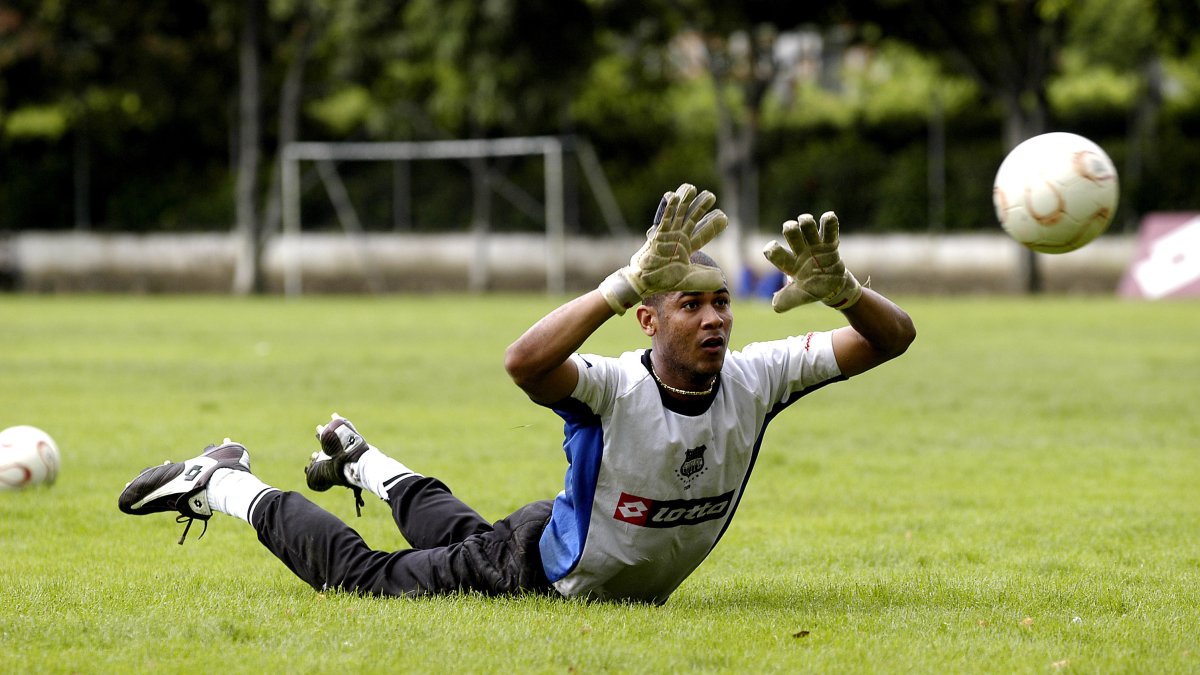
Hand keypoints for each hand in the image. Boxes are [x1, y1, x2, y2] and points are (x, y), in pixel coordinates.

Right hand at [599, 183, 727, 313]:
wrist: (645, 282)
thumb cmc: (664, 280)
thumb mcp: (688, 280)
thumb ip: (704, 279)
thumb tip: (721, 279)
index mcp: (687, 247)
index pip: (703, 234)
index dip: (713, 226)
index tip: (724, 218)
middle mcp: (679, 238)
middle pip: (692, 219)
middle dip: (701, 207)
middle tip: (710, 196)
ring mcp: (668, 235)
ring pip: (678, 214)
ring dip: (685, 201)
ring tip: (692, 188)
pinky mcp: (657, 235)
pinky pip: (664, 219)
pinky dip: (668, 209)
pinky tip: (674, 196)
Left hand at [763, 211, 861, 311]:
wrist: (833, 288)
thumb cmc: (813, 290)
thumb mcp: (801, 297)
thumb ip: (788, 300)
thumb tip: (775, 306)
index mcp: (790, 264)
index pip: (778, 255)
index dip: (773, 251)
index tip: (770, 248)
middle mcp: (800, 251)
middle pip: (792, 235)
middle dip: (790, 229)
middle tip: (790, 228)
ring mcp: (815, 246)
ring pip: (808, 228)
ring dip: (806, 222)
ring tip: (805, 220)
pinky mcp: (829, 244)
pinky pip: (829, 231)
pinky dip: (829, 223)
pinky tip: (828, 216)